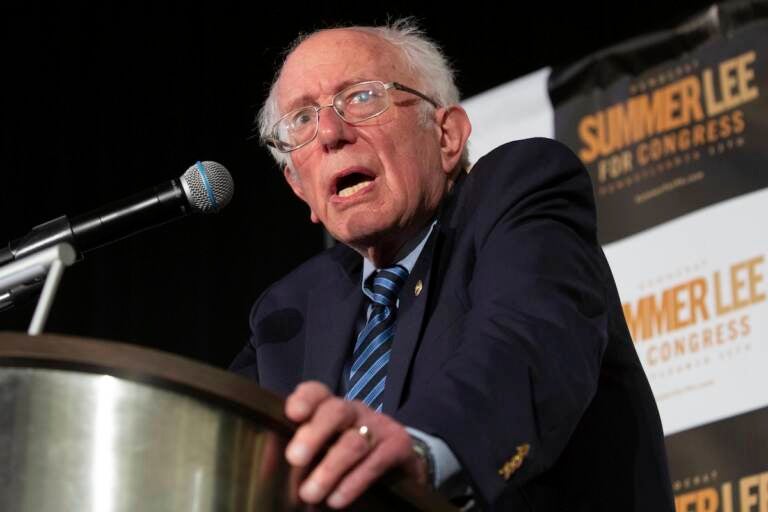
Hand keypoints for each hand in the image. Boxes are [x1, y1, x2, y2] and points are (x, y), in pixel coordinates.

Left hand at [284, 381, 428, 508]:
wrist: (401, 466)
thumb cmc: (349, 458)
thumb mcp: (324, 450)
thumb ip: (301, 453)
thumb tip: (267, 465)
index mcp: (333, 408)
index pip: (318, 393)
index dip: (305, 399)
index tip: (292, 414)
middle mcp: (356, 411)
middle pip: (335, 411)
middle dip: (314, 434)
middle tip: (295, 459)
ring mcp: (379, 426)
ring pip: (353, 442)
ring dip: (330, 469)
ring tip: (310, 494)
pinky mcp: (398, 445)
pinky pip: (375, 462)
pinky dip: (353, 482)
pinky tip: (337, 499)